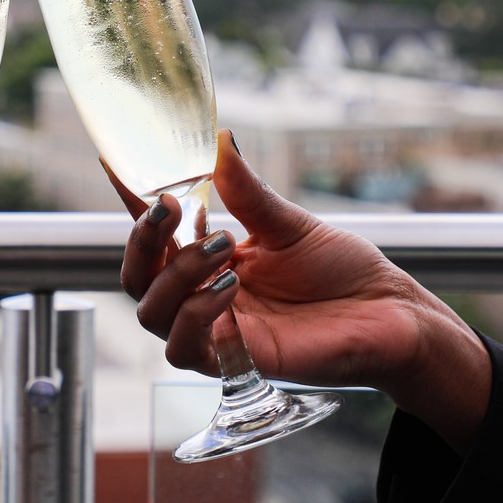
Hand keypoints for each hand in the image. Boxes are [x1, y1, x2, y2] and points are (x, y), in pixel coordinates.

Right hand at [114, 131, 489, 451]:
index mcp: (210, 261)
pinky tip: (229, 288)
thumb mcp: (289, 223)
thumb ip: (247, 192)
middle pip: (138, 279)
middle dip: (143, 241)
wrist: (389, 314)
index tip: (113, 163)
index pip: (156, 235)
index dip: (131, 205)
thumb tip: (220, 139)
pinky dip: (197, 315)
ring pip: (153, 314)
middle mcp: (203, 298)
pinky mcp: (235, 363)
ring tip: (222, 249)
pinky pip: (187, 348)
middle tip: (171, 208)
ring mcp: (217, 332)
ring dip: (176, 276)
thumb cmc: (343, 272)